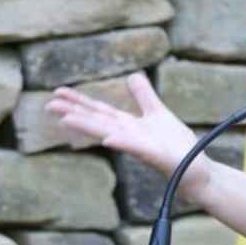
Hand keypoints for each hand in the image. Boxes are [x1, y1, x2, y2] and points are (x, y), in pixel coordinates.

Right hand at [46, 73, 210, 196]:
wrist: (196, 170)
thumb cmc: (175, 145)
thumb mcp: (159, 113)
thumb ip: (144, 96)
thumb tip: (132, 75)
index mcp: (128, 125)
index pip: (99, 111)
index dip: (79, 101)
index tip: (56, 91)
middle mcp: (129, 136)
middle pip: (97, 122)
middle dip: (74, 113)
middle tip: (48, 105)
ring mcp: (141, 147)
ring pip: (111, 135)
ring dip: (89, 127)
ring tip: (66, 119)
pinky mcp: (156, 157)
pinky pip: (138, 149)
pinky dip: (123, 143)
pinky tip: (109, 139)